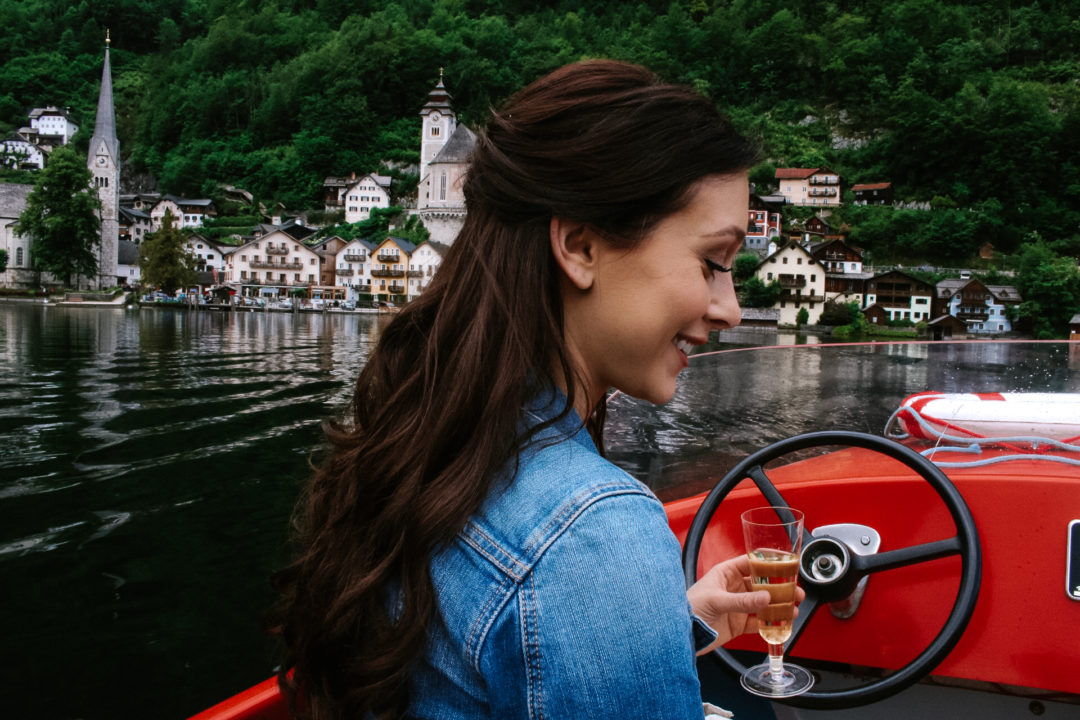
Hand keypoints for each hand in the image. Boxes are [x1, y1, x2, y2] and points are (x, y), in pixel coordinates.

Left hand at [686, 554, 805, 654]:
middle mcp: (733, 587)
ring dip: (778, 605)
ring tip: (793, 608)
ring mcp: (737, 605)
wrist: (682, 634)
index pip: (750, 562)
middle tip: (795, 591)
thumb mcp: (716, 601)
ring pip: (763, 603)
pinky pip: (759, 621)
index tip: (784, 563)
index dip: (767, 562)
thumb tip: (765, 598)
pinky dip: (771, 622)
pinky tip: (782, 622)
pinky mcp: (739, 623)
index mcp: (725, 573)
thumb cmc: (689, 609)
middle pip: (762, 584)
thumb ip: (742, 601)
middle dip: (779, 587)